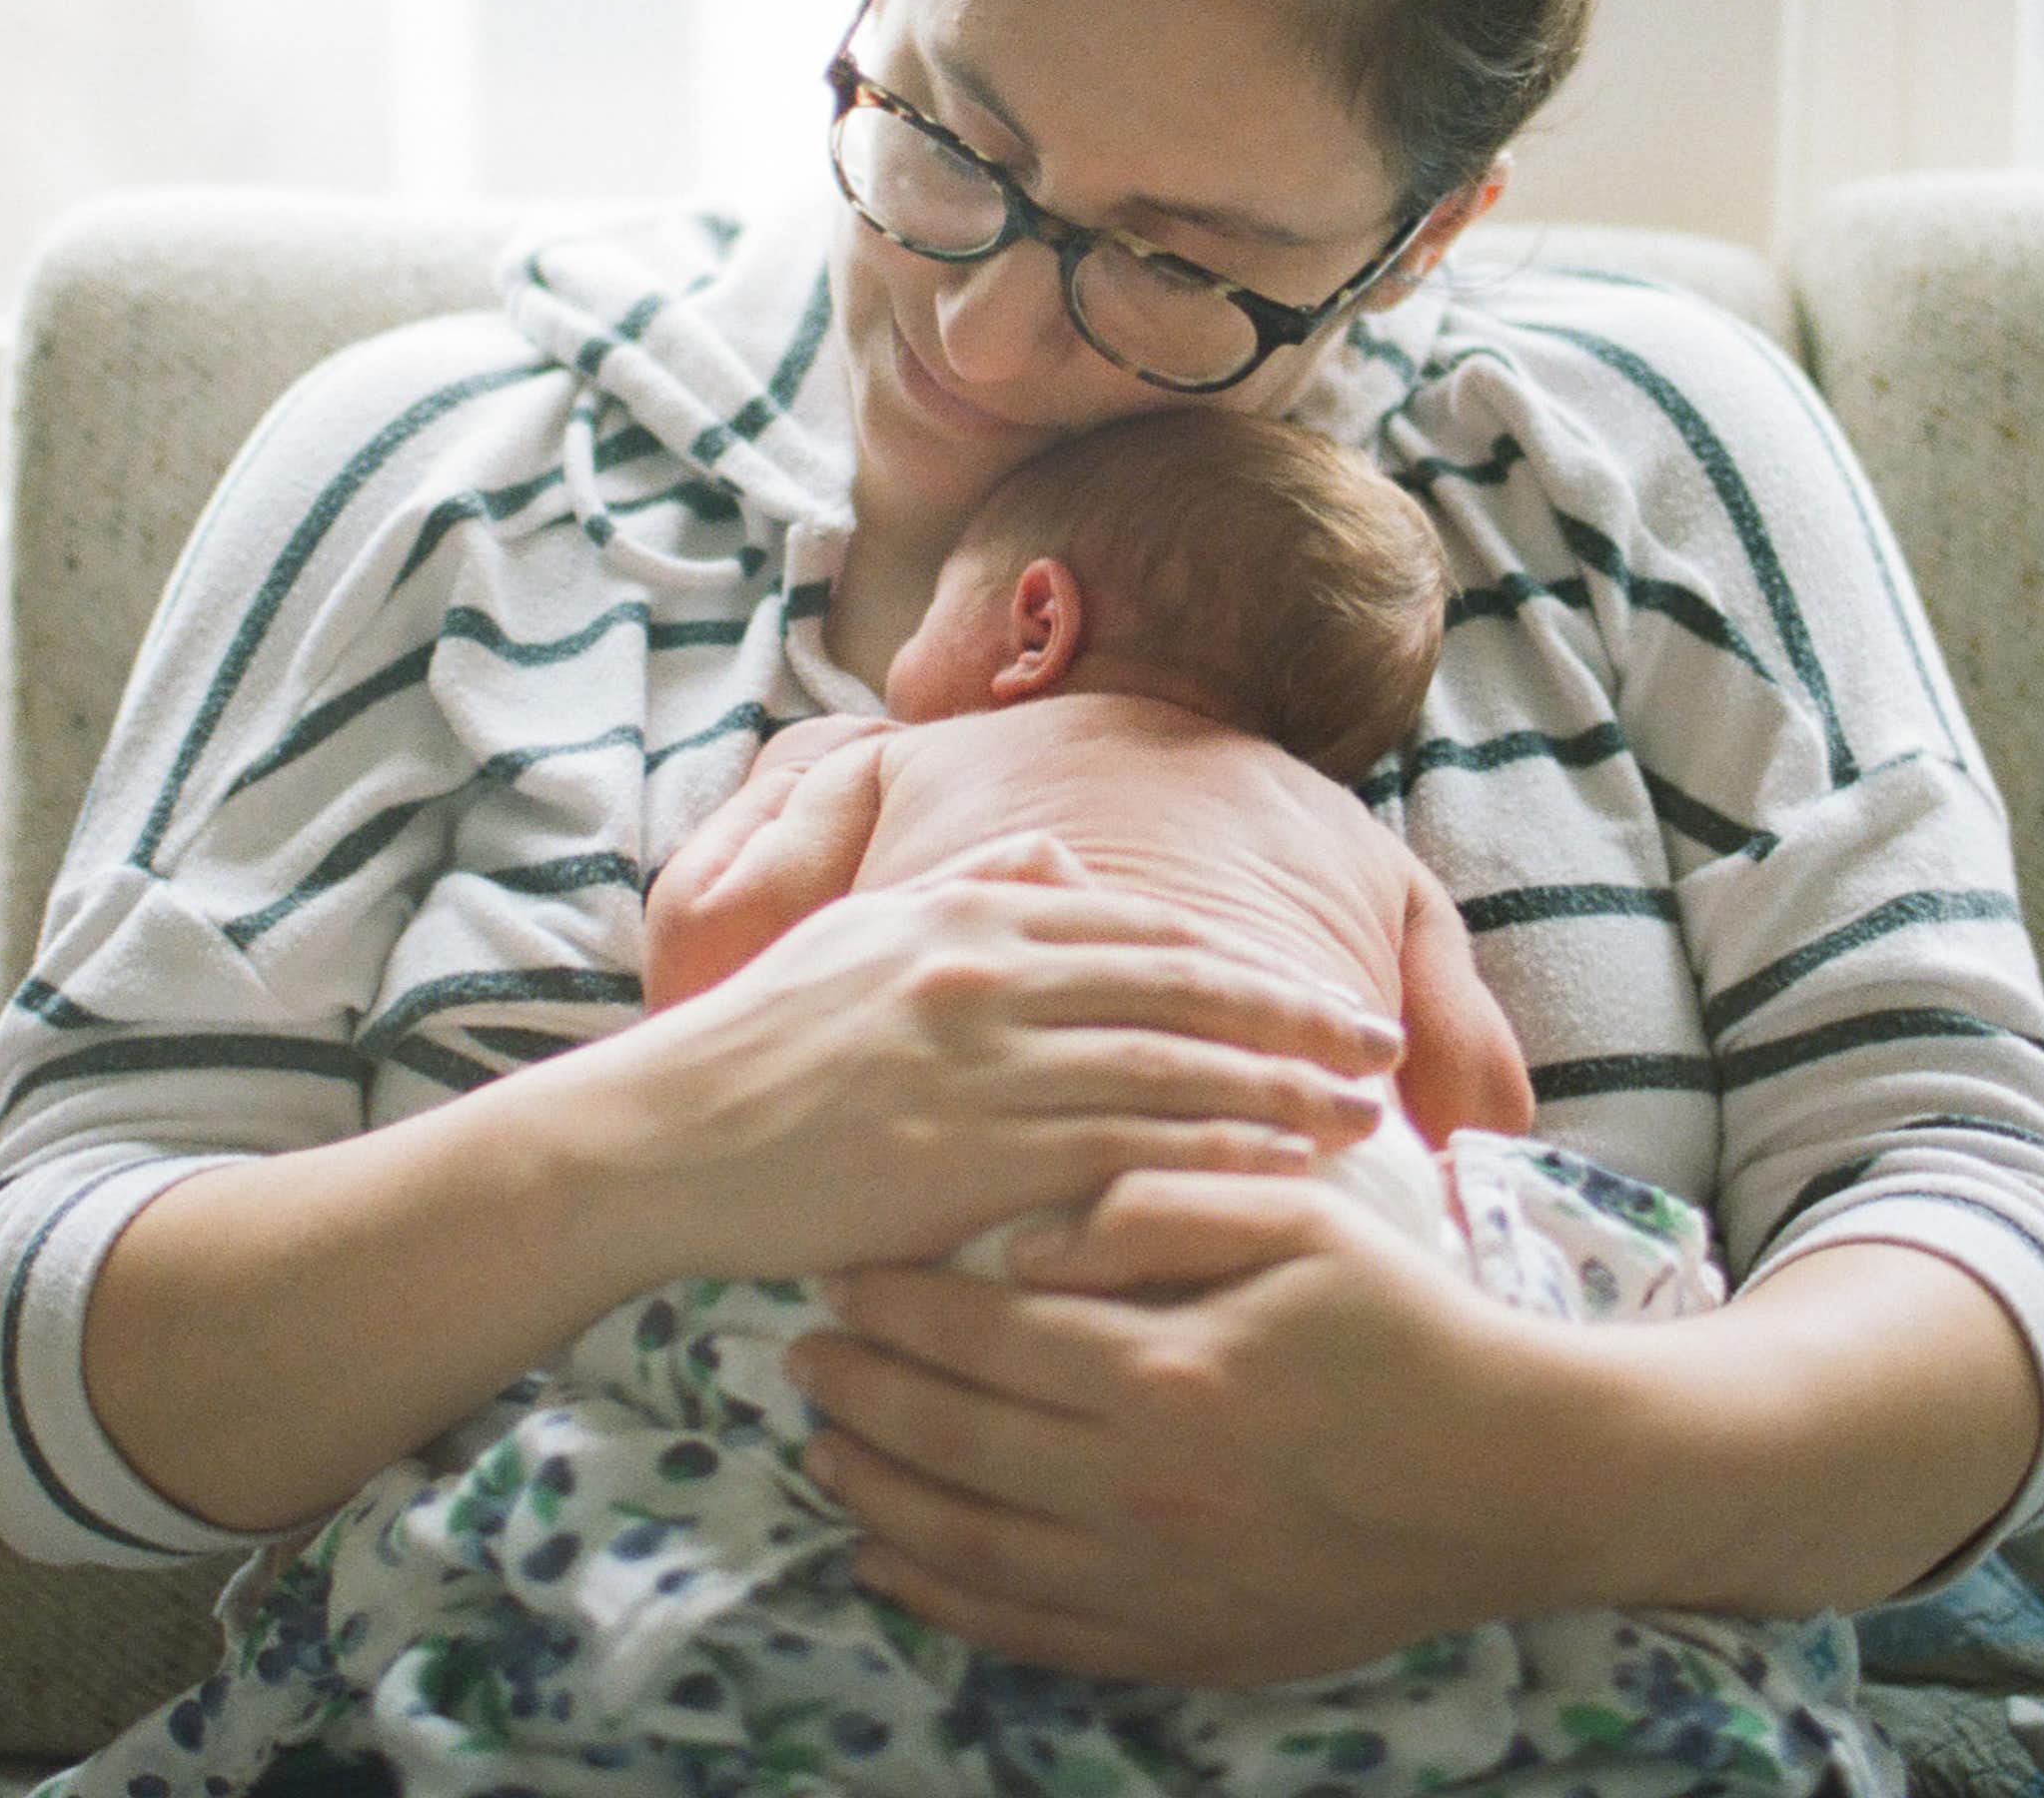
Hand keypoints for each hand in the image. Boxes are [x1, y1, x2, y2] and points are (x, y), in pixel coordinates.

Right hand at [541, 833, 1405, 1289]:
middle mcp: (993, 973)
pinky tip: (1273, 1179)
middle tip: (1378, 1047)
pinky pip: (1123, 1153)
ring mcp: (985, 1064)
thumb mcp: (865, 929)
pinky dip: (1210, 1161)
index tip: (1316, 992)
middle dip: (1295, 1019)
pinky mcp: (972, 1156)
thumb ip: (972, 886)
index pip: (1145, 930)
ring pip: (1172, 1070)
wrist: (665, 1137)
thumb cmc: (764, 1040)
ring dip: (1280, 1093)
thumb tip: (1054, 862)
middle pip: (1184, 989)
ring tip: (1360, 1119)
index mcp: (972, 915)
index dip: (1243, 961)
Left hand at [785, 1167, 1567, 1684]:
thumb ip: (1163, 1204)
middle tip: (800, 1355)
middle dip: (865, 1393)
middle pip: (956, 1440)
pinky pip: (1027, 1632)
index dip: (901, 1303)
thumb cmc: (1405, 1327)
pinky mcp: (1179, 1643)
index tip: (842, 1273)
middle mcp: (1141, 1486)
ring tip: (824, 1449)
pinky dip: (944, 1602)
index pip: (987, 1332)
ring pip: (970, 1546)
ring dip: (880, 1497)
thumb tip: (1030, 1236)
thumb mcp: (1303, 1221)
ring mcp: (1155, 1581)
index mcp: (1166, 1368)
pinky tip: (892, 1566)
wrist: (1513, 1476)